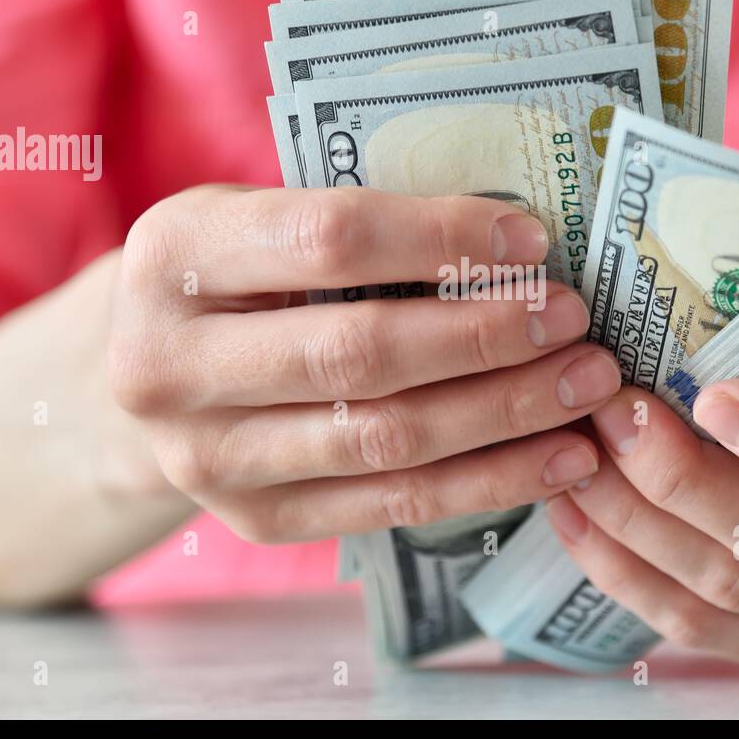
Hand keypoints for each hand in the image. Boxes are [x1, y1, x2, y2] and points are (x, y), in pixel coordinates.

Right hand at [109, 184, 619, 542]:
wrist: (152, 377)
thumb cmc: (235, 276)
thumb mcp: (263, 218)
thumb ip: (359, 225)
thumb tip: (519, 240)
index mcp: (175, 254)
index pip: (329, 240)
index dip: (441, 237)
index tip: (531, 239)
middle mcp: (169, 365)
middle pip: (360, 353)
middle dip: (485, 335)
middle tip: (573, 319)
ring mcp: (207, 458)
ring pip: (384, 439)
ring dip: (504, 413)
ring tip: (586, 387)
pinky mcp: (255, 520)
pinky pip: (391, 505)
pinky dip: (488, 483)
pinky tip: (559, 460)